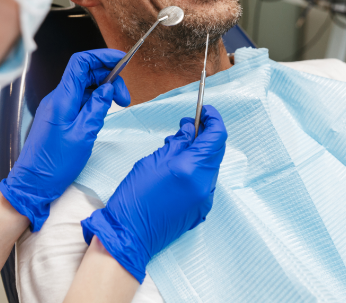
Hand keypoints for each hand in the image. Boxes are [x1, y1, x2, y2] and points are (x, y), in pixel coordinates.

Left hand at [0, 49, 129, 230]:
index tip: (121, 60)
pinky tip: (104, 111)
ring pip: (84, 86)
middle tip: (125, 97)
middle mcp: (58, 98)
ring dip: (104, 90)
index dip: (102, 57)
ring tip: (119, 105)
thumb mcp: (83, 135)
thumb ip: (97, 107)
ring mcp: (57, 106)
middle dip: (109, 77)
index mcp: (62, 99)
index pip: (81, 63)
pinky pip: (79, 99)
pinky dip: (95, 100)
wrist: (32, 183)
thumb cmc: (54, 164)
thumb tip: (109, 88)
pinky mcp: (59, 116)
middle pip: (85, 73)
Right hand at [81, 105, 226, 282]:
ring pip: (211, 166)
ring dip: (200, 152)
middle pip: (216, 150)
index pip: (216, 136)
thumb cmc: (134, 197)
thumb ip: (177, 143)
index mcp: (191, 169)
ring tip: (177, 148)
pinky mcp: (201, 209)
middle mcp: (204, 184)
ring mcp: (205, 199)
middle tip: (187, 126)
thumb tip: (190, 130)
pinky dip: (197, 169)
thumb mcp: (153, 160)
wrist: (129, 235)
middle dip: (205, 134)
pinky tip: (179, 168)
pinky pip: (205, 181)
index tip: (205, 111)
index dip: (213, 119)